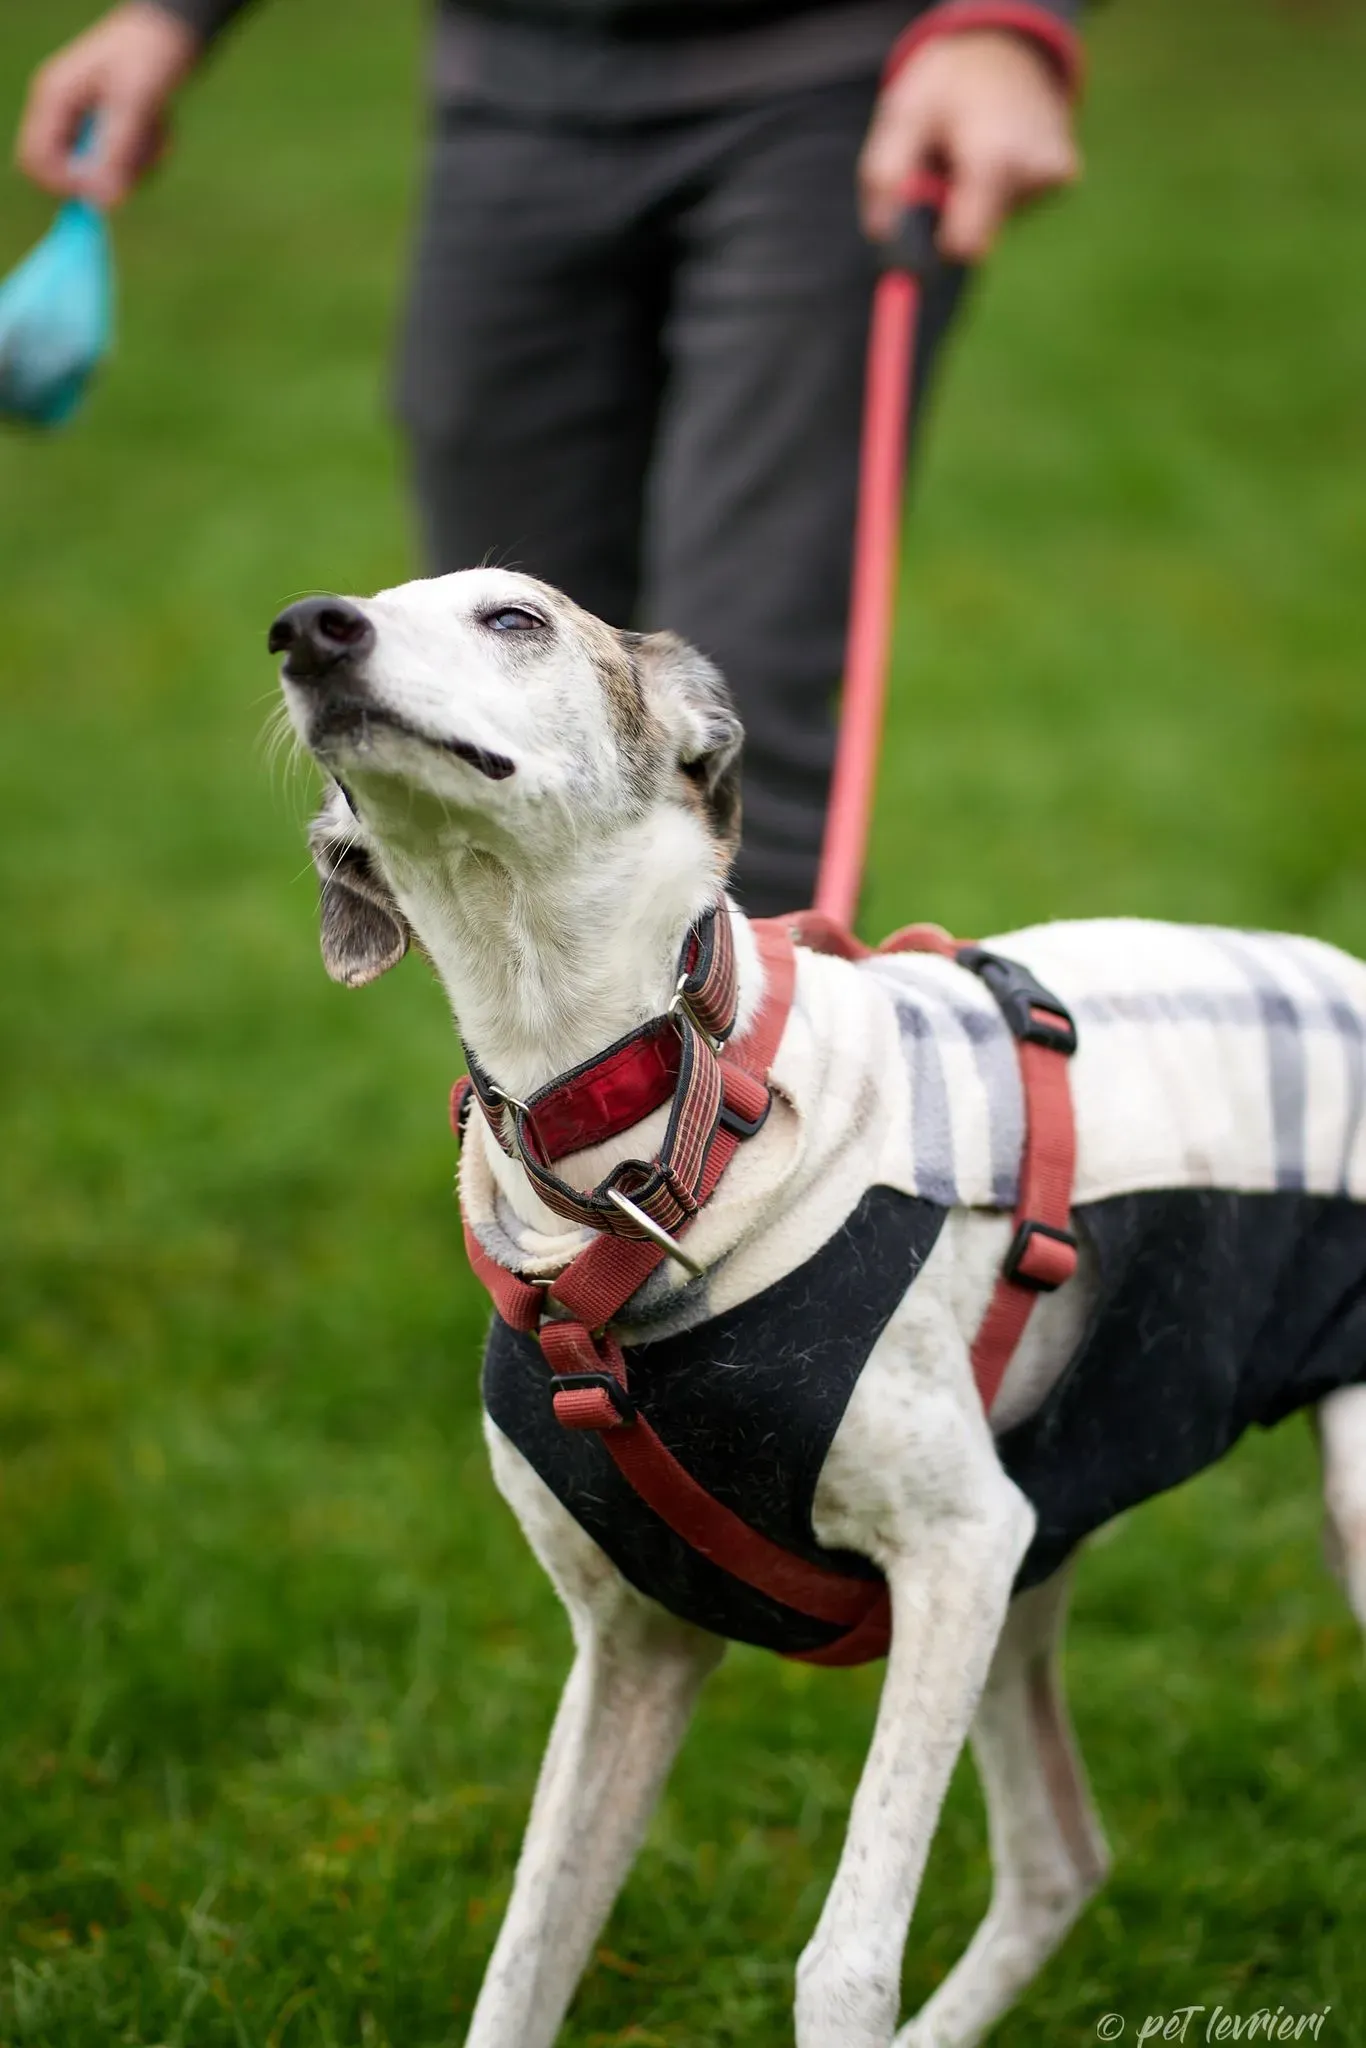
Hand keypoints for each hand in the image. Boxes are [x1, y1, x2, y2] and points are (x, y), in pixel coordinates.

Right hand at [15, 2, 200, 208]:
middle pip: (70, 174)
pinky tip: (158, 128)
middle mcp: (62, 113)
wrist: (172, 31)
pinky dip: (144, 156)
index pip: (34, 161)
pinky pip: (121, 165)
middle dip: (108, 175)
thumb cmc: (149, 55)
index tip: (107, 190)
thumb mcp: (135, 104)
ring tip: (156, 131)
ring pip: (102, 174)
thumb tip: (103, 205)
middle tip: (141, 154)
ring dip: (135, 164)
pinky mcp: (107, 130)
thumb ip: (117, 153)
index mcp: (53, 99)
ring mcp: (84, 122)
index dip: (66, 185)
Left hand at [859, 29, 1079, 259]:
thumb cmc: (948, 84)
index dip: (938, 244)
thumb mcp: (903, 114)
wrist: (1007, 50)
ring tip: (976, 152)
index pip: (966, 244)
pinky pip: (1020, 208)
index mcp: (992, 156)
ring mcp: (1057, 173)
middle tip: (952, 166)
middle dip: (957, 215)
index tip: (926, 221)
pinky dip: (1001, 192)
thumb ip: (884, 175)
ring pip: (999, 223)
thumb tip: (881, 234)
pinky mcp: (1067, 175)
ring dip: (977, 199)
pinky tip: (1001, 155)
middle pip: (983, 239)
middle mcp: (1034, 169)